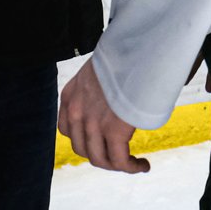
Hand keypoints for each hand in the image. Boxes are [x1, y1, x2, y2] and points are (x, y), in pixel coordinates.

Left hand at [58, 58, 149, 173]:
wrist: (140, 43)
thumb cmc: (129, 50)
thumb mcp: (104, 66)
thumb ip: (103, 83)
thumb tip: (120, 94)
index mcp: (71, 94)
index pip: (68, 130)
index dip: (86, 140)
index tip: (105, 141)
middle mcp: (76, 110)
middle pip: (83, 149)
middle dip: (103, 155)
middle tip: (123, 155)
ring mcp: (92, 121)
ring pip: (100, 158)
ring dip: (119, 165)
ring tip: (136, 164)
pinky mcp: (113, 129)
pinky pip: (119, 160)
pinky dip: (131, 167)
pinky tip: (143, 165)